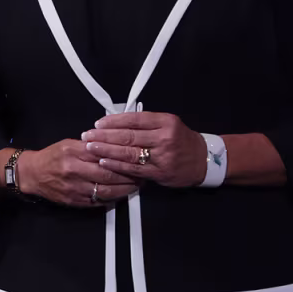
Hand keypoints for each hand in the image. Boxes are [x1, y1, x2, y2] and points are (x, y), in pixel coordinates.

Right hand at [16, 140, 139, 207]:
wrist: (32, 174)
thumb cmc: (51, 157)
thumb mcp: (68, 143)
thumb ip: (90, 145)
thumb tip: (112, 144)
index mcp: (74, 153)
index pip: (103, 154)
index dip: (122, 157)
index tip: (134, 157)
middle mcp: (74, 171)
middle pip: (108, 174)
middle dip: (128, 175)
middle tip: (142, 174)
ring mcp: (75, 188)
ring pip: (106, 191)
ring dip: (125, 189)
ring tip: (136, 186)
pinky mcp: (75, 201)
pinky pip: (99, 202)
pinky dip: (113, 199)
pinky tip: (121, 195)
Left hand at [82, 111, 206, 188]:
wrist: (204, 160)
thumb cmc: (181, 140)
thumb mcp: (167, 123)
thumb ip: (145, 122)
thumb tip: (115, 121)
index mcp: (165, 121)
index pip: (134, 119)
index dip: (113, 121)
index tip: (98, 123)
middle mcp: (164, 137)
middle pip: (128, 135)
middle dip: (104, 136)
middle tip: (88, 135)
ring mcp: (162, 156)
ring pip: (129, 152)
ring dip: (107, 150)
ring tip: (91, 147)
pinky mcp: (160, 172)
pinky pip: (134, 168)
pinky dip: (117, 165)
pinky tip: (105, 161)